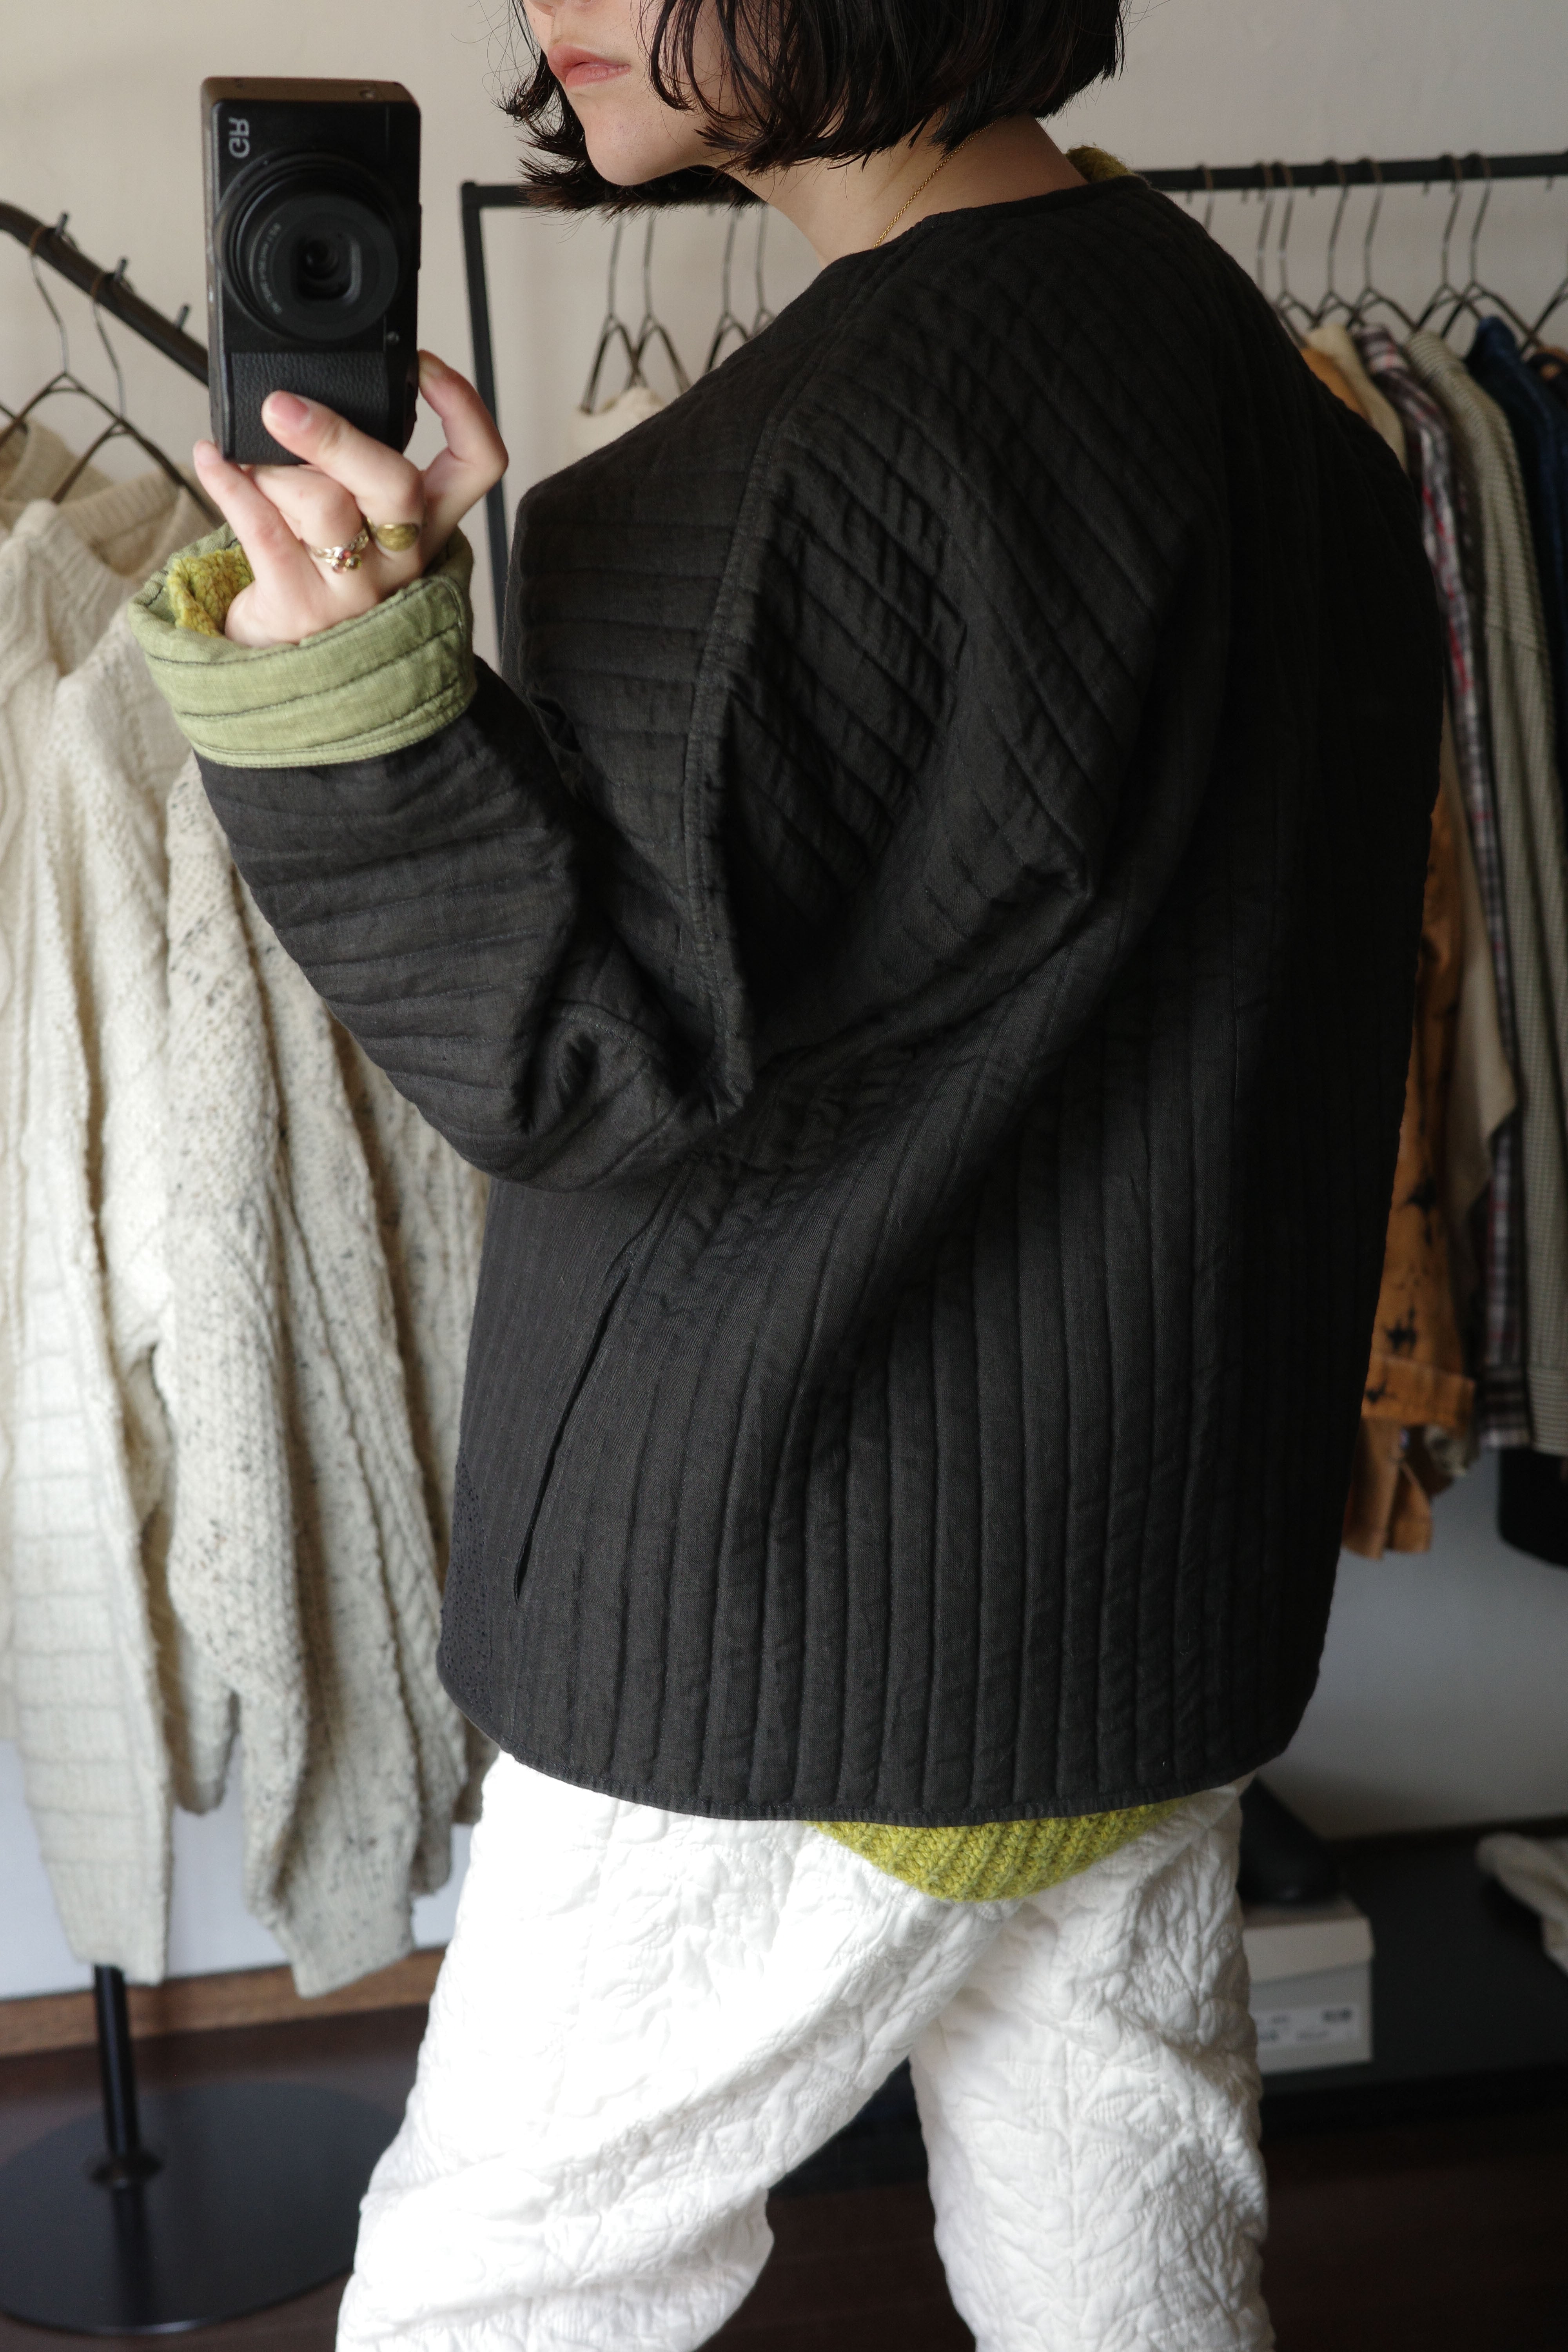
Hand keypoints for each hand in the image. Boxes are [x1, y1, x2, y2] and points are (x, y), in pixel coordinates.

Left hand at [191, 351, 506, 647]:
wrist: (290, 665)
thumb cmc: (323, 578)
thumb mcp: (362, 522)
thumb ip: (357, 467)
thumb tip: (317, 393)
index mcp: (428, 527)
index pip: (480, 465)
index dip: (464, 407)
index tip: (423, 364)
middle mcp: (402, 559)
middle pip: (399, 485)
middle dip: (337, 435)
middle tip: (284, 407)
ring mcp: (355, 590)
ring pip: (322, 504)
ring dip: (270, 469)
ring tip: (247, 462)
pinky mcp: (300, 607)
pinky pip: (261, 528)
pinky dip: (226, 482)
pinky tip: (210, 458)